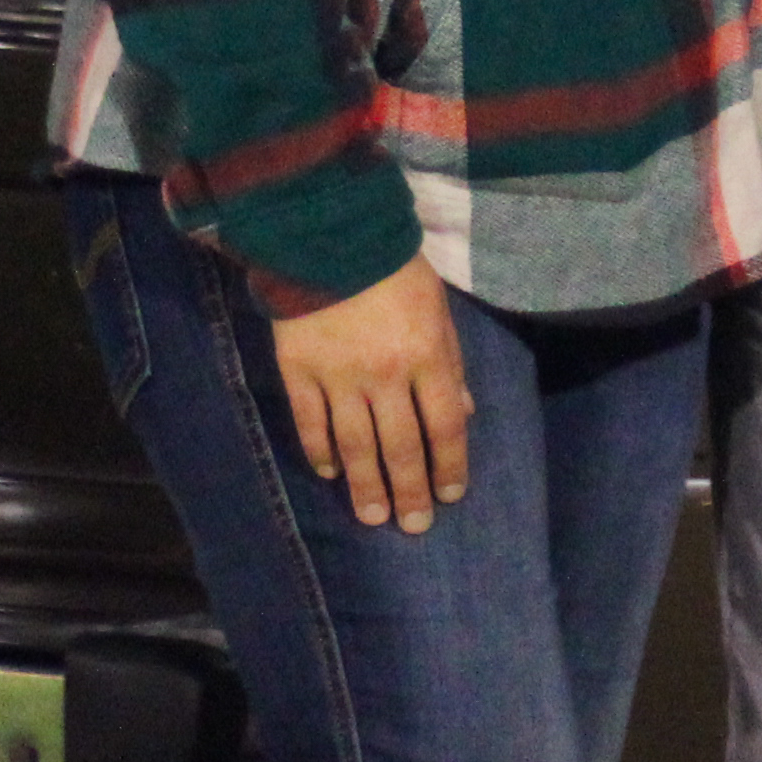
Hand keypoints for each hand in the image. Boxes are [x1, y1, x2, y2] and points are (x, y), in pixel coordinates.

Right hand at [273, 257, 470, 532]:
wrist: (328, 234)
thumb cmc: (394, 269)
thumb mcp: (437, 307)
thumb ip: (450, 362)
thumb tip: (464, 414)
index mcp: (426, 355)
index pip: (445, 426)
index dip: (450, 465)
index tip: (451, 495)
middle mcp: (385, 375)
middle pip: (401, 447)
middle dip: (410, 492)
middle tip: (414, 526)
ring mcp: (338, 377)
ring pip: (355, 446)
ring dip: (367, 487)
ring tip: (373, 517)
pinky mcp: (298, 372)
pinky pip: (311, 424)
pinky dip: (321, 454)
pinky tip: (332, 474)